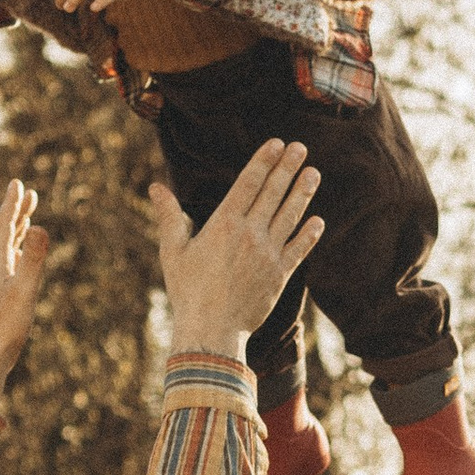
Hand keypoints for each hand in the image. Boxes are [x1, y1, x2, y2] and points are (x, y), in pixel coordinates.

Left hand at [0, 181, 48, 402]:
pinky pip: (6, 264)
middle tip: (28, 193)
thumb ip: (33, 260)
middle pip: (3, 233)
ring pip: (4, 248)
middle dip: (16, 212)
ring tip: (27, 219)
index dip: (12, 204)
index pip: (3, 226)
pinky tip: (19, 257)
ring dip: (16, 231)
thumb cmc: (5, 328)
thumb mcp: (24, 291)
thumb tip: (40, 227)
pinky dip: (15, 252)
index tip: (18, 183)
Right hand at [154, 142, 323, 358]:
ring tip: (314, 173)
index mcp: (223, 224)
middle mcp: (250, 234)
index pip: (248, 183)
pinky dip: (309, 234)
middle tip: (300, 148)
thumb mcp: (172, 251)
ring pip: (290, 216)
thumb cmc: (187, 291)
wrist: (211, 330)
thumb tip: (156, 187)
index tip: (277, 144)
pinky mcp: (280, 275)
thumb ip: (169, 216)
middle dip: (287, 168)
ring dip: (303, 193)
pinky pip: (299, 249)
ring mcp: (268, 254)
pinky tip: (318, 220)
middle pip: (273, 193)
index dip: (264, 161)